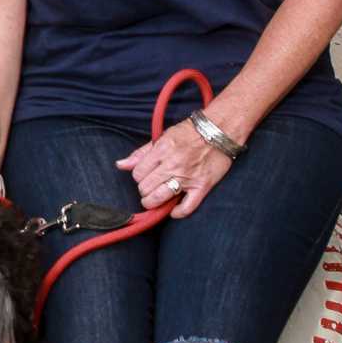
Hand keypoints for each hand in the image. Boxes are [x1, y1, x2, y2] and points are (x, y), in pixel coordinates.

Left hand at [115, 118, 234, 219]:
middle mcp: (173, 164)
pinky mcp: (202, 186)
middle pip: (146, 188)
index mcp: (162, 150)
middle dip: (144, 190)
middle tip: (150, 187)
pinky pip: (186, 208)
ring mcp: (188, 177)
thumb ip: (141, 153)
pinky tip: (173, 210)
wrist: (220, 129)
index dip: (139, 177)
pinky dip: (177, 213)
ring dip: (153, 202)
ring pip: (159, 198)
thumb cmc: (190, 132)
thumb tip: (121, 165)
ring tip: (155, 199)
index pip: (138, 174)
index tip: (145, 176)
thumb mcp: (163, 137)